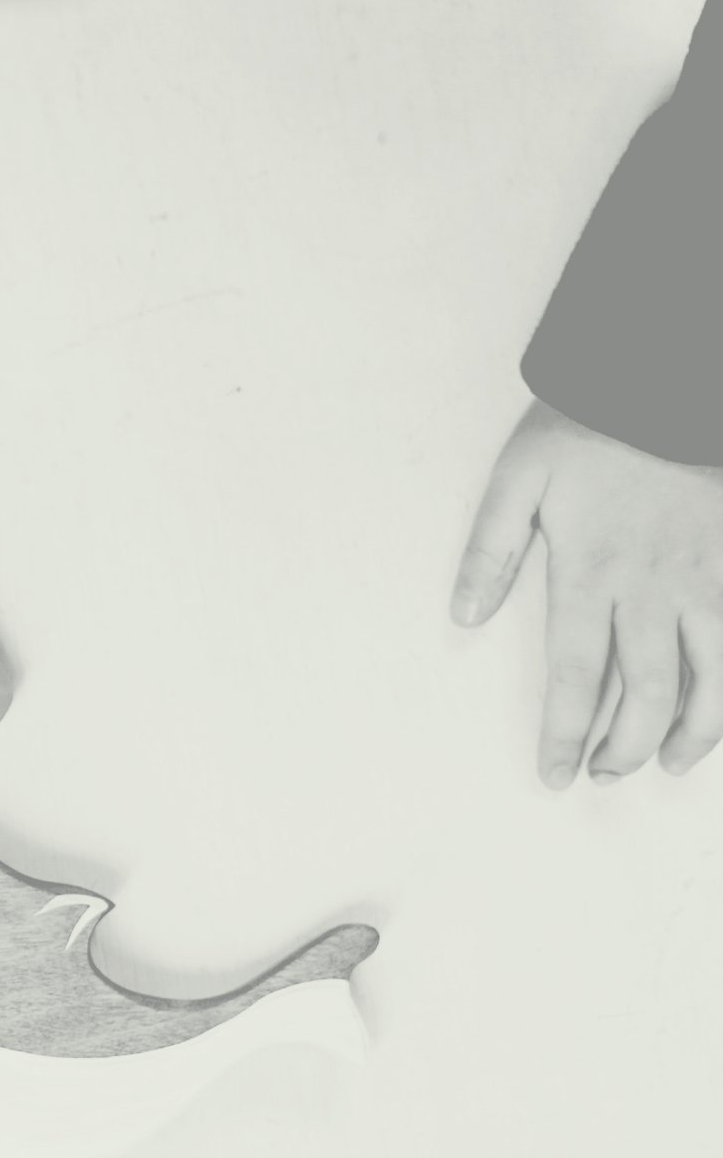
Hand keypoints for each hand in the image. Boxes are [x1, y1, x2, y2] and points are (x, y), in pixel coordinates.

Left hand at [452, 400, 722, 785]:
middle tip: (603, 775)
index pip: (579, 676)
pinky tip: (720, 710)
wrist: (663, 383)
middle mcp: (656, 586)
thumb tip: (461, 616)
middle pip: (649, 692)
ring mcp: (707, 578)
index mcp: (592, 572)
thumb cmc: (584, 429)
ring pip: (714, 678)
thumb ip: (488, 551)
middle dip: (625, 746)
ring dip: (694, 732)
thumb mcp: (516, 481)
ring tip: (666, 761)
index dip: (567, 734)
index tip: (555, 774)